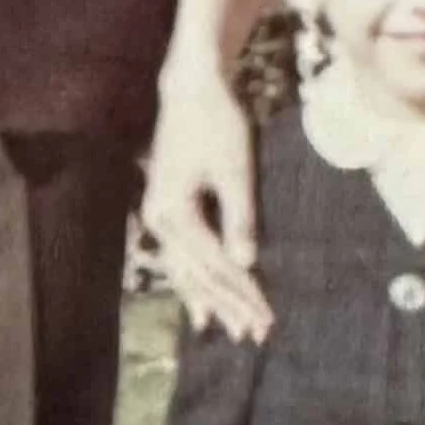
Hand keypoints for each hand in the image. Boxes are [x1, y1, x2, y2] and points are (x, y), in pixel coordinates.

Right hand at [141, 72, 272, 341]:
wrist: (191, 89)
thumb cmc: (216, 123)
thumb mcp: (234, 169)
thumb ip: (239, 217)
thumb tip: (247, 263)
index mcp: (174, 211)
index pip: (215, 263)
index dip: (241, 293)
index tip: (265, 318)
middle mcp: (160, 220)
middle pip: (197, 273)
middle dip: (227, 305)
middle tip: (254, 335)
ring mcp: (159, 217)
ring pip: (186, 270)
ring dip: (208, 301)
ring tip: (225, 331)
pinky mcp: (167, 210)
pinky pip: (180, 257)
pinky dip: (193, 283)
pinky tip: (198, 306)